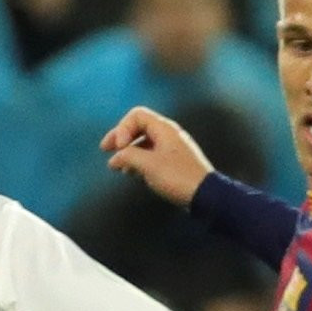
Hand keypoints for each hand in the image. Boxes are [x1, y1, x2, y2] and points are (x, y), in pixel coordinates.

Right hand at [101, 104, 216, 206]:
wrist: (205, 195)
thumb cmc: (176, 176)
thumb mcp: (147, 164)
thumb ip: (127, 156)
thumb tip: (115, 158)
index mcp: (164, 128)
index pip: (136, 115)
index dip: (122, 128)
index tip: (118, 147)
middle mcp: (169, 134)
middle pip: (139, 128)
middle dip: (121, 138)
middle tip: (105, 150)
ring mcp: (172, 147)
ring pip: (144, 143)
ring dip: (129, 152)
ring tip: (118, 167)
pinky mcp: (174, 162)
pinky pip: (152, 154)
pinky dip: (139, 161)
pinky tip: (132, 173)